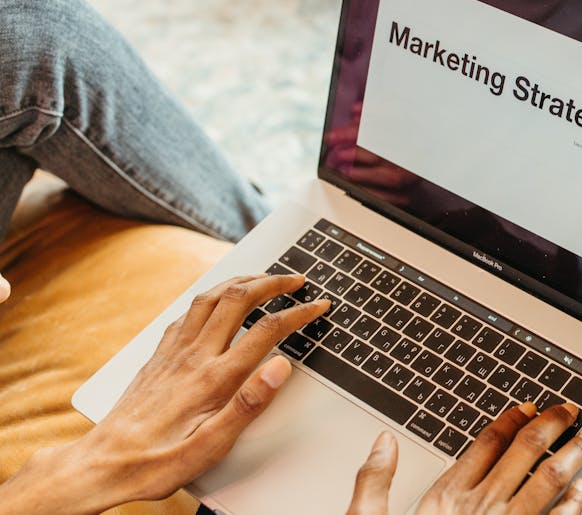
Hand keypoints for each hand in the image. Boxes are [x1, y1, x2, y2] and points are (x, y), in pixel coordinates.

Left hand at [0, 273, 329, 514]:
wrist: (103, 464)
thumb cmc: (158, 461)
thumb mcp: (212, 446)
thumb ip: (249, 404)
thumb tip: (281, 367)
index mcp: (214, 378)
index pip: (267, 331)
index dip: (298, 313)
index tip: (318, 306)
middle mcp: (194, 356)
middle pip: (239, 299)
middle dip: (273, 282)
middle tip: (296, 279)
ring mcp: (174, 352)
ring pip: (211, 298)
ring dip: (241, 281)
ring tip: (262, 278)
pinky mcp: (159, 356)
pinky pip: (188, 313)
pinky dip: (211, 297)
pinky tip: (215, 302)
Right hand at [347, 402, 581, 514]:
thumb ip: (374, 481)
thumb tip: (384, 442)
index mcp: (445, 498)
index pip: (487, 443)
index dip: (512, 420)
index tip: (529, 407)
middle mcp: (480, 509)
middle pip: (524, 452)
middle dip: (551, 426)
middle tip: (569, 411)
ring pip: (548, 481)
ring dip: (571, 456)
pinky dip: (573, 504)